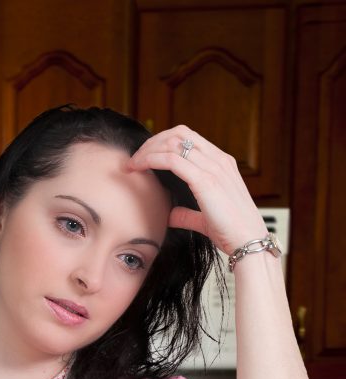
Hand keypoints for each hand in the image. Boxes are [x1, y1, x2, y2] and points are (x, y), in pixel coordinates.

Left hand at [127, 125, 266, 255]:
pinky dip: (151, 160)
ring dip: (148, 150)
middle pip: (179, 134)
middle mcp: (218, 160)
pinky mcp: (205, 180)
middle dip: (153, 142)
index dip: (164, 143)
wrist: (248, 241)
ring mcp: (213, 167)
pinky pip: (172, 160)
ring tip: (133, 163)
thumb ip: (188, 214)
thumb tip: (171, 215)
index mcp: (221, 164)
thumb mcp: (206, 219)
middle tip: (135, 158)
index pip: (189, 139)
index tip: (147, 156)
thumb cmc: (232, 232)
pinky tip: (138, 168)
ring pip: (173, 143)